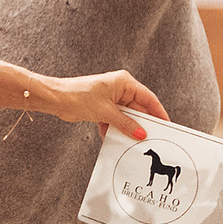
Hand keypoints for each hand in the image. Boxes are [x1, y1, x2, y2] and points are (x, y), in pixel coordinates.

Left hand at [45, 70, 167, 139]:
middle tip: (149, 138)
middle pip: (137, 109)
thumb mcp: (106, 112)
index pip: (148, 98)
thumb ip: (126, 123)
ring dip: (126, 128)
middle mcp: (120, 89)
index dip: (158, 112)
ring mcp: (111, 99)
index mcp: (124, 82)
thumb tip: (140, 133)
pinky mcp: (103, 108)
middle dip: (141, 124)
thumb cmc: (78, 95)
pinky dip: (114, 129)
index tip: (165, 124)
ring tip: (130, 141)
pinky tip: (111, 137)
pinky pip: (115, 120)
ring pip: (126, 117)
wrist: (57, 98)